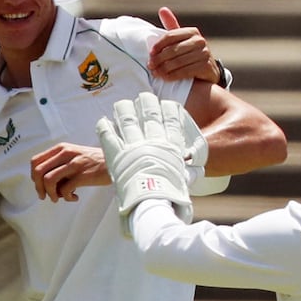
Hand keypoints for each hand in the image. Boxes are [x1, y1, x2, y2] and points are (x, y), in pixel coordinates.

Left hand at [31, 143, 109, 201]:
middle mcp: (66, 153)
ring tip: (58, 198)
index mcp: (62, 148)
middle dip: (39, 187)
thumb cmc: (95, 162)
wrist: (117, 161)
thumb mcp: (75, 155)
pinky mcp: (82, 175)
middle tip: (45, 196)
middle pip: (38, 171)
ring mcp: (74, 164)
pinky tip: (74, 197)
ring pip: (48, 180)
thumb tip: (43, 181)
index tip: (40, 186)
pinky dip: (66, 197)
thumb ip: (60, 163)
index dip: (34, 176)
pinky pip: (64, 190)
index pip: (35, 161)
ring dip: (50, 194)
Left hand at [96, 92, 193, 235]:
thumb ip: (188, 173)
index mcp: (171, 147)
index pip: (171, 120)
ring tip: (122, 105)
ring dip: (124, 110)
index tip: (166, 103)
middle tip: (144, 97)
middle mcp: (153, 141)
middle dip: (146, 102)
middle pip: (149, 115)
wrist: (152, 203)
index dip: (168, 109)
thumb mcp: (184, 182)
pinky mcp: (116, 155)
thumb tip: (197, 171)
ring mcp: (134, 146)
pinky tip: (103, 121)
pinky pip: (108, 136)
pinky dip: (105, 127)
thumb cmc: (170, 196)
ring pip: (127, 120)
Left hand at [148, 7, 219, 83]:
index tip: (150, 53)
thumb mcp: (181, 40)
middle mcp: (200, 40)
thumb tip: (162, 9)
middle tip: (150, 66)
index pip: (170, 36)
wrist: (208, 72)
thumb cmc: (190, 54)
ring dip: (164, 69)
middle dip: (159, 59)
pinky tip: (165, 78)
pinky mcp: (207, 66)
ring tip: (155, 73)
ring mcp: (205, 53)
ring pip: (178, 61)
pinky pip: (185, 71)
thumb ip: (172, 27)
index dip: (158, 45)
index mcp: (192, 32)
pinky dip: (173, 75)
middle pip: (173, 49)